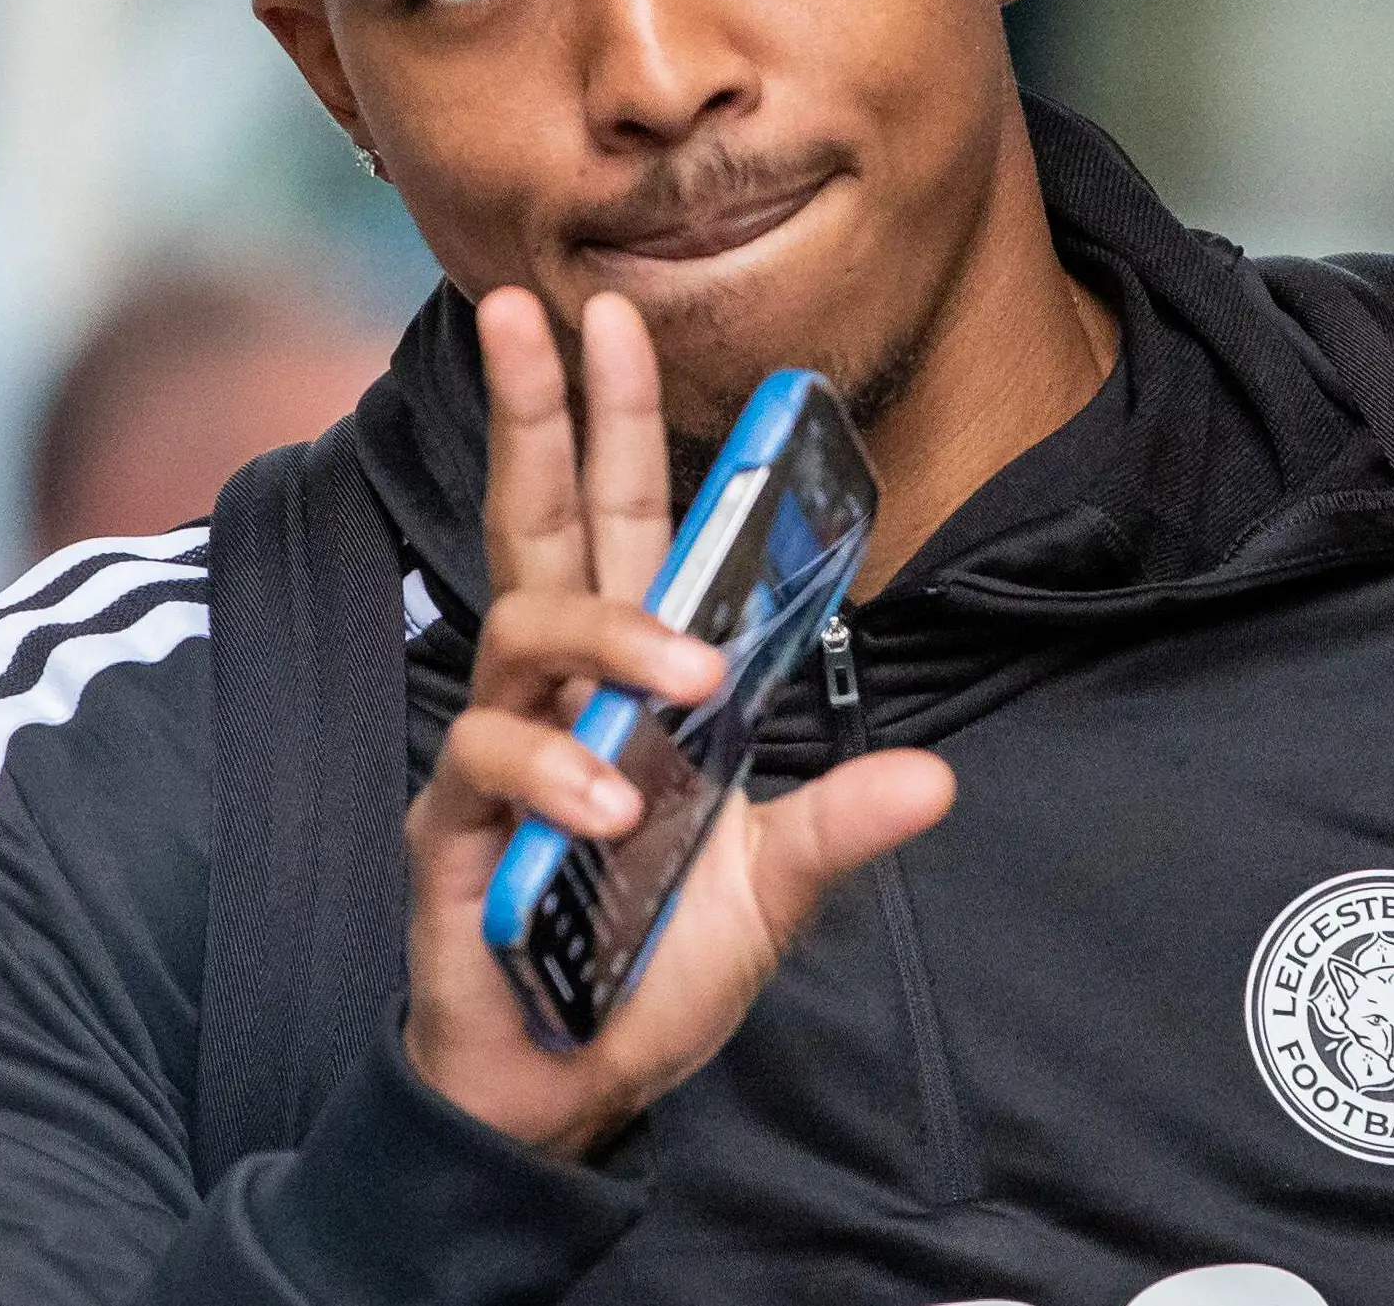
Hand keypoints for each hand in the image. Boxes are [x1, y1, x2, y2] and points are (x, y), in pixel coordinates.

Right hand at [400, 287, 952, 1158]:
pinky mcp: (455, 820)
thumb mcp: (771, 888)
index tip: (617, 316)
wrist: (568, 1085)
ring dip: (612, 636)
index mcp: (629, 680)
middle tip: (535, 308)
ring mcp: (499, 746)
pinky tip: (611, 813)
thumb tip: (938, 778)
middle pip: (535, 517)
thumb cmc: (647, 962)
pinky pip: (493, 757)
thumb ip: (839, 824)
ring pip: (527, 624)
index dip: (612, 419)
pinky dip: (558, 774)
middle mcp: (556, 690)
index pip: (619, 520)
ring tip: (688, 685)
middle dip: (537, 410)